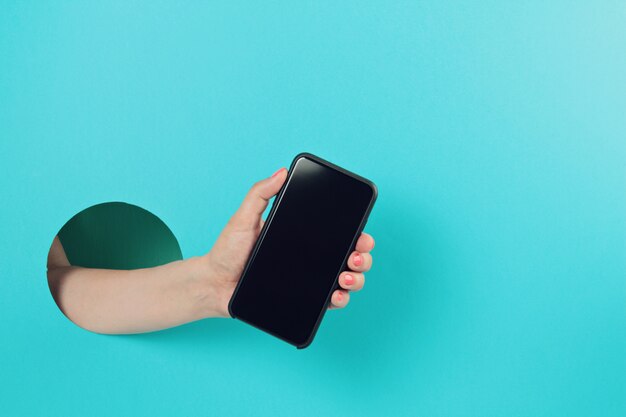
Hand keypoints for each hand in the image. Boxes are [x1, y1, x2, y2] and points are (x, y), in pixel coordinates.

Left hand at [202, 167, 374, 316]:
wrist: (214, 283)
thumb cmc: (227, 250)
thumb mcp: (244, 218)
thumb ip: (260, 194)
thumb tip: (281, 171)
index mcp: (302, 237)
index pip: (338, 234)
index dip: (357, 234)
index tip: (362, 235)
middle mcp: (310, 259)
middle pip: (350, 257)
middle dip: (363, 258)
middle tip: (356, 257)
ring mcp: (308, 281)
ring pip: (346, 281)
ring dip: (356, 280)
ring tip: (344, 278)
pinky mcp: (302, 301)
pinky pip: (328, 302)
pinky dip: (339, 301)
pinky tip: (336, 296)